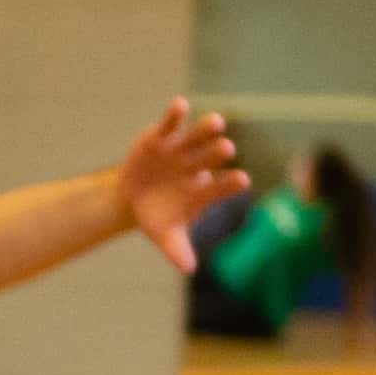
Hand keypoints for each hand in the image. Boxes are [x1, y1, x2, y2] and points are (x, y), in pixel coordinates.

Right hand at [114, 102, 246, 272]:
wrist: (133, 199)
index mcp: (205, 190)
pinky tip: (180, 105)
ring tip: (216, 122)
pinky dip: (175, 114)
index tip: (242, 180)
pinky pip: (170, 123)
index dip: (231, 183)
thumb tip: (189, 269)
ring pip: (198, 136)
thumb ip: (177, 250)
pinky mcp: (162, 137)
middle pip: (213, 156)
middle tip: (226, 149)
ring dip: (207, 128)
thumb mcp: (165, 235)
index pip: (223, 186)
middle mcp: (198, 166)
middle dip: (219, 152)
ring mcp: (181, 150)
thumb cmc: (157, 217)